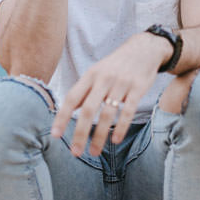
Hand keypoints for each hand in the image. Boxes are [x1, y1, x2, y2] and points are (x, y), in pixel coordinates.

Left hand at [51, 33, 170, 156]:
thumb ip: (84, 90)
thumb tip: (70, 110)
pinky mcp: (138, 88)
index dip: (62, 116)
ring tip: (94, 152)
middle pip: (88, 109)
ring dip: (100, 136)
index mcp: (91, 74)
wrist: (144, 47)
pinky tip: (115, 140)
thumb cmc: (116, 64)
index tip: (55, 135)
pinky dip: (121, 127)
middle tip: (75, 152)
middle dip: (80, 133)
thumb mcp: (97, 71)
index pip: (72, 97)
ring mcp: (122, 83)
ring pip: (108, 113)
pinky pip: (128, 111)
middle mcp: (104, 78)